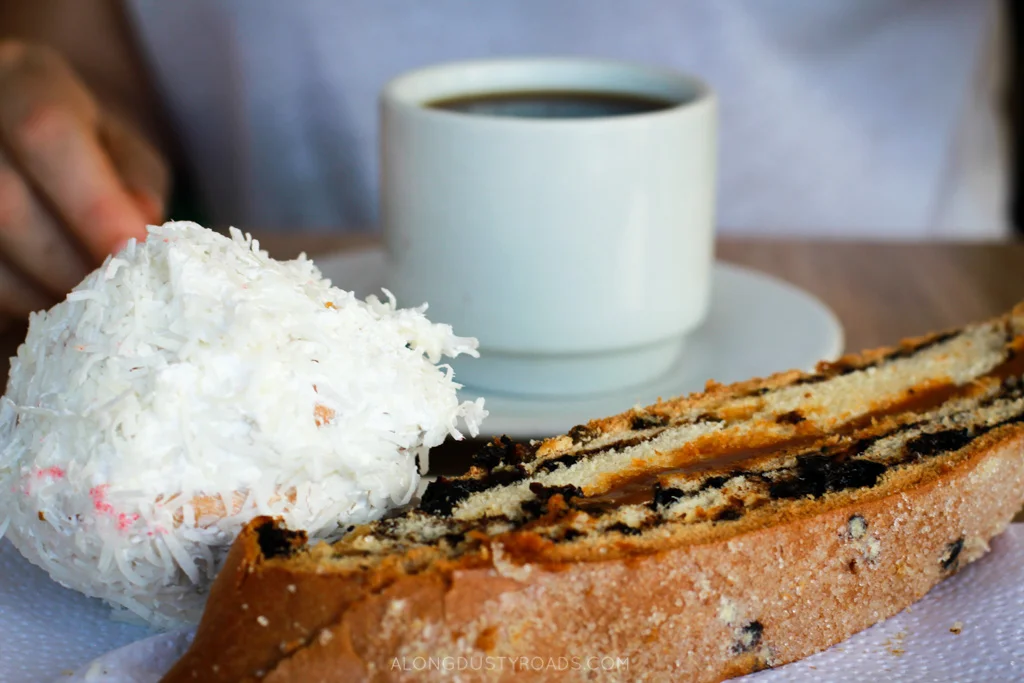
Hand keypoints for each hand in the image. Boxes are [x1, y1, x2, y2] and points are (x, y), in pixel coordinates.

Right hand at [0, 41, 167, 320]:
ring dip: (34, 292)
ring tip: (80, 306)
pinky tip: (42, 302)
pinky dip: (9, 300)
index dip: (92, 203)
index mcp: (22, 76)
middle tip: (112, 295)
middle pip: (5, 201)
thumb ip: (137, 183)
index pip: (45, 133)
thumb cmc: (88, 146)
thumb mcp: (125, 149)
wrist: (25, 136)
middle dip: (67, 262)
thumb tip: (139, 234)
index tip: (131, 251)